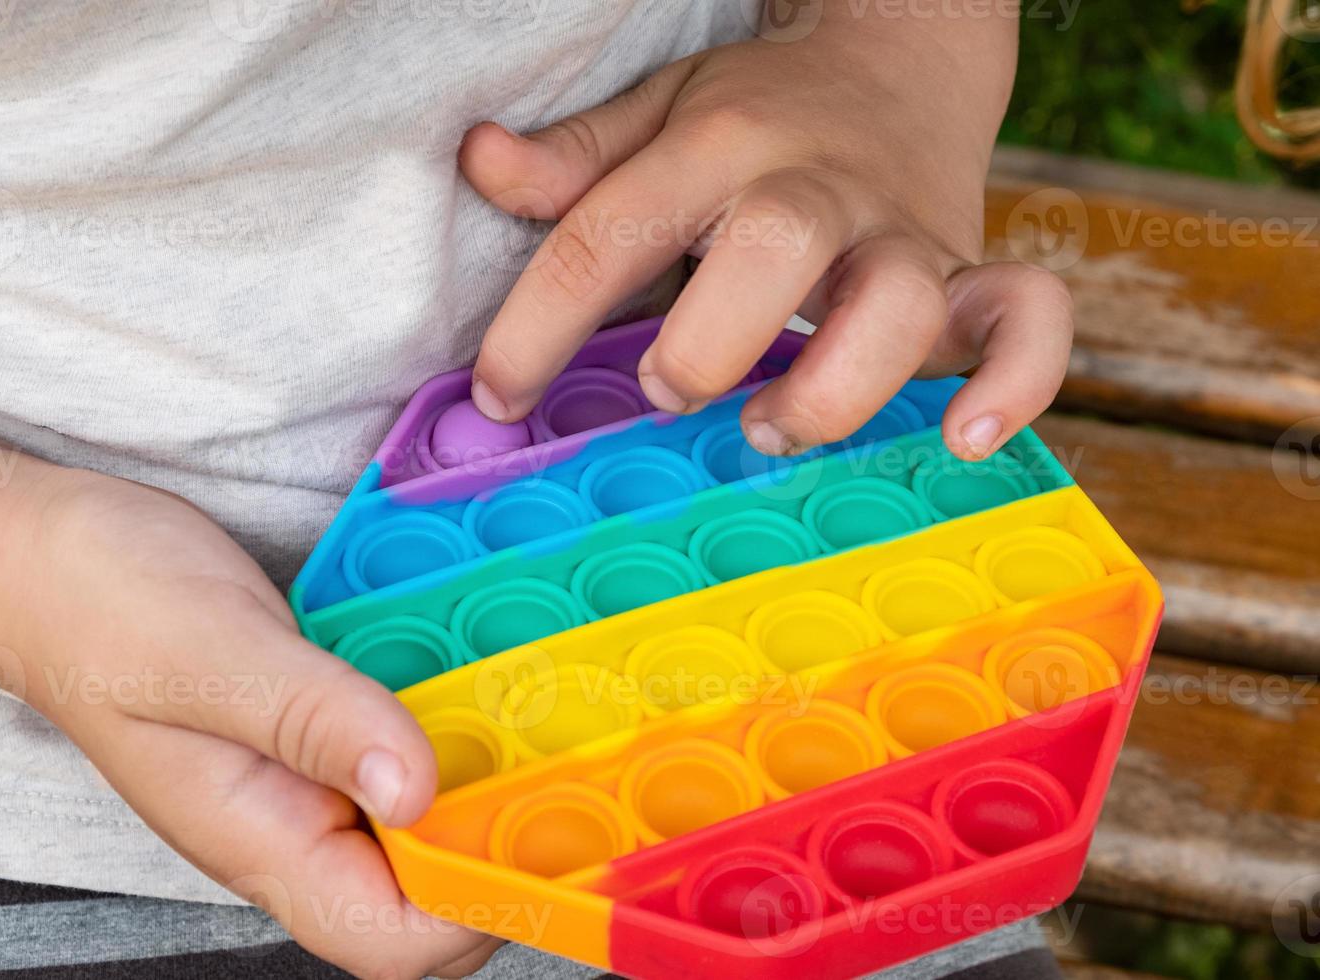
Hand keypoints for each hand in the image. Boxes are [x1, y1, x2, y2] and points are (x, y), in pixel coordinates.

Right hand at [0, 469, 499, 978]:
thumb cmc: (99, 606)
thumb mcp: (210, 654)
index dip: (475, 907)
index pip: (390, 940)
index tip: (536, 829)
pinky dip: (452, 732)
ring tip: (534, 719)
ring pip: (424, 827)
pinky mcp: (318, 734)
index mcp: (262, 842)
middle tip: (552, 759)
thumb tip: (415, 792)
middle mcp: (294, 829)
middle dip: (500, 846)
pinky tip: (479, 681)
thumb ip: (313, 721)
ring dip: (486, 786)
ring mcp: (307, 783)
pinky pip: (404, 758)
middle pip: (426, 896)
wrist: (43, 561)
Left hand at [460, 6, 1072, 459]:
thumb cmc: (757, 115)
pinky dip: (1016, 382)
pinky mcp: (970, 270)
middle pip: (774, 246)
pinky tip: (963, 440)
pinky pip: (1031, 319)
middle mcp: (814, 189)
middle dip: (709, 338)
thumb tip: (480, 163)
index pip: (611, 228)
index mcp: (718, 147)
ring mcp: (902, 233)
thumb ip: (576, 157)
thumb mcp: (659, 115)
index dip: (537, 325)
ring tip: (772, 429)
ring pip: (900, 301)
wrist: (898, 59)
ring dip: (835, 382)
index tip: (499, 398)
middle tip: (665, 392)